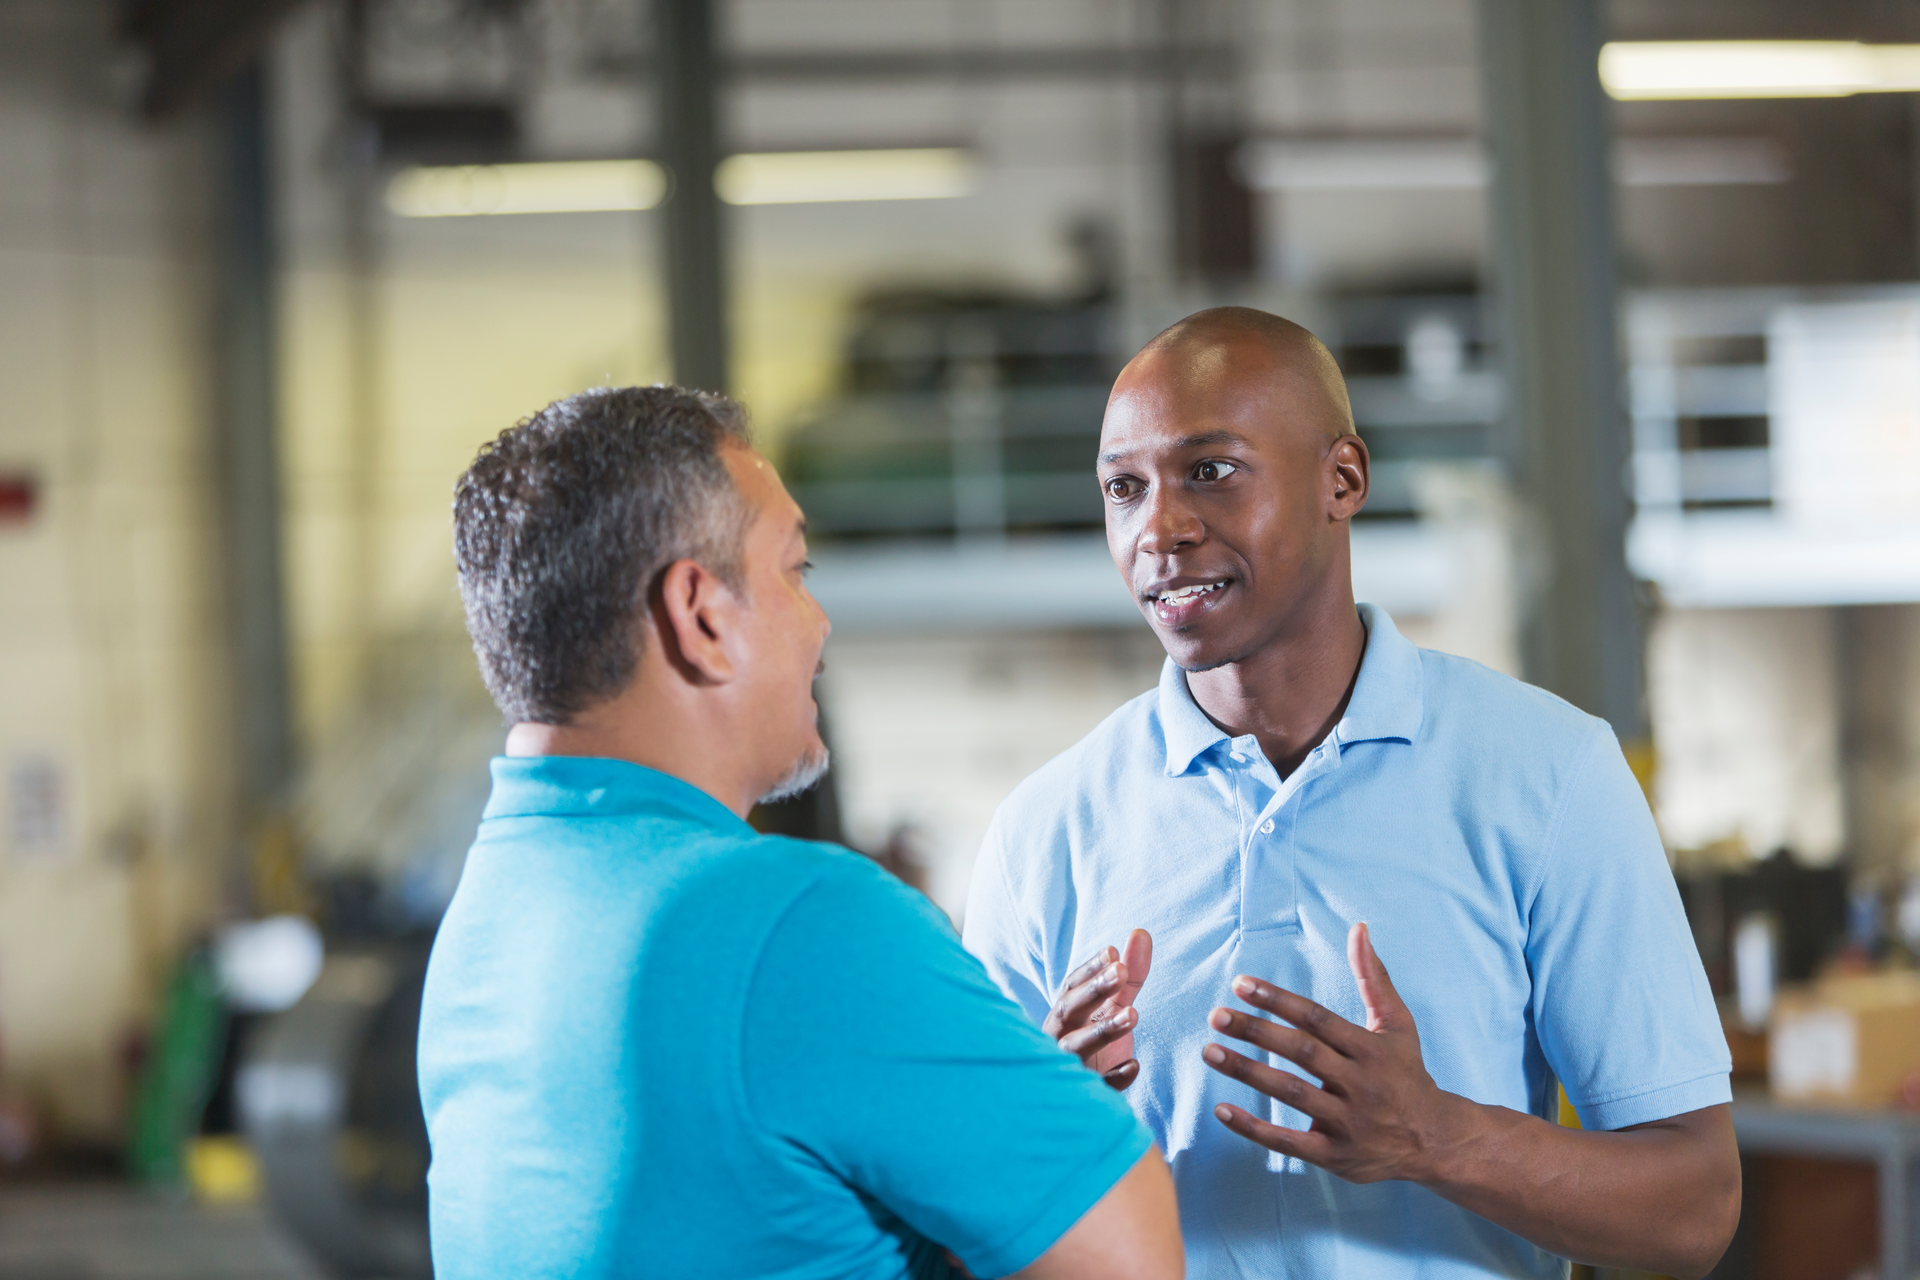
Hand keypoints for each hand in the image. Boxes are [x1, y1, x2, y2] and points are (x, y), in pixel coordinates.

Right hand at [1042, 929, 1151, 1089]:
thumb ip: (1128, 974)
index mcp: (1065, 1012)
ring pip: (1077, 1047)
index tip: (1113, 952)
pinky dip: (1113, 1077)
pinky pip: (1095, 1086)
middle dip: (1094, 990)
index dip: (1090, 969)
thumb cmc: (1095, 1038)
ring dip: (1103, 1030)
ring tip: (1133, 1014)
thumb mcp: (1114, 1005)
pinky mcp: (1083, 1092)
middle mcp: (1059, 1035)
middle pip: (1069, 1010)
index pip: (1071, 985)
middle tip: (1121, 971)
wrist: (1077, 1094)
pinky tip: (1133, 1066)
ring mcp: (1069, 1064)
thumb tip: (1141, 932)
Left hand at [1201, 922, 1452, 1182]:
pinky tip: (1222, 1110)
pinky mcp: (1335, 1155)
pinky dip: (1254, 1128)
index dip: (1277, 1000)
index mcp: (1370, 1049)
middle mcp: (1360, 1083)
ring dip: (1247, 1072)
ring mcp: (1347, 1121)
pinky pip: (1289, 1142)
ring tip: (1209, 1051)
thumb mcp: (1397, 1025)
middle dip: (1256, 1031)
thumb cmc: (1407, 1074)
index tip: (1240, 984)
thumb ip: (1373, 977)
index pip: (1317, 1019)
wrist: (1436, 1142)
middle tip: (1215, 1015)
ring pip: (1291, 1093)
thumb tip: (1358, 927)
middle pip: (1301, 1052)